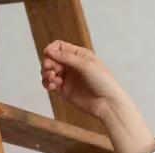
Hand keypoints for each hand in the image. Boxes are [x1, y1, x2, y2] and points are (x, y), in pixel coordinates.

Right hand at [39, 40, 154, 152]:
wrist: (108, 104)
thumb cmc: (104, 82)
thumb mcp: (86, 65)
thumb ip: (66, 57)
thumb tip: (49, 51)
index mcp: (79, 55)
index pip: (60, 47)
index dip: (52, 49)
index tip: (48, 55)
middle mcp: (72, 65)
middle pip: (52, 59)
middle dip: (47, 63)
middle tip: (49, 69)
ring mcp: (68, 78)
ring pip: (49, 71)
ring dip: (46, 73)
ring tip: (51, 78)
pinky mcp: (65, 90)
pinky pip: (51, 84)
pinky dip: (48, 83)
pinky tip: (52, 85)